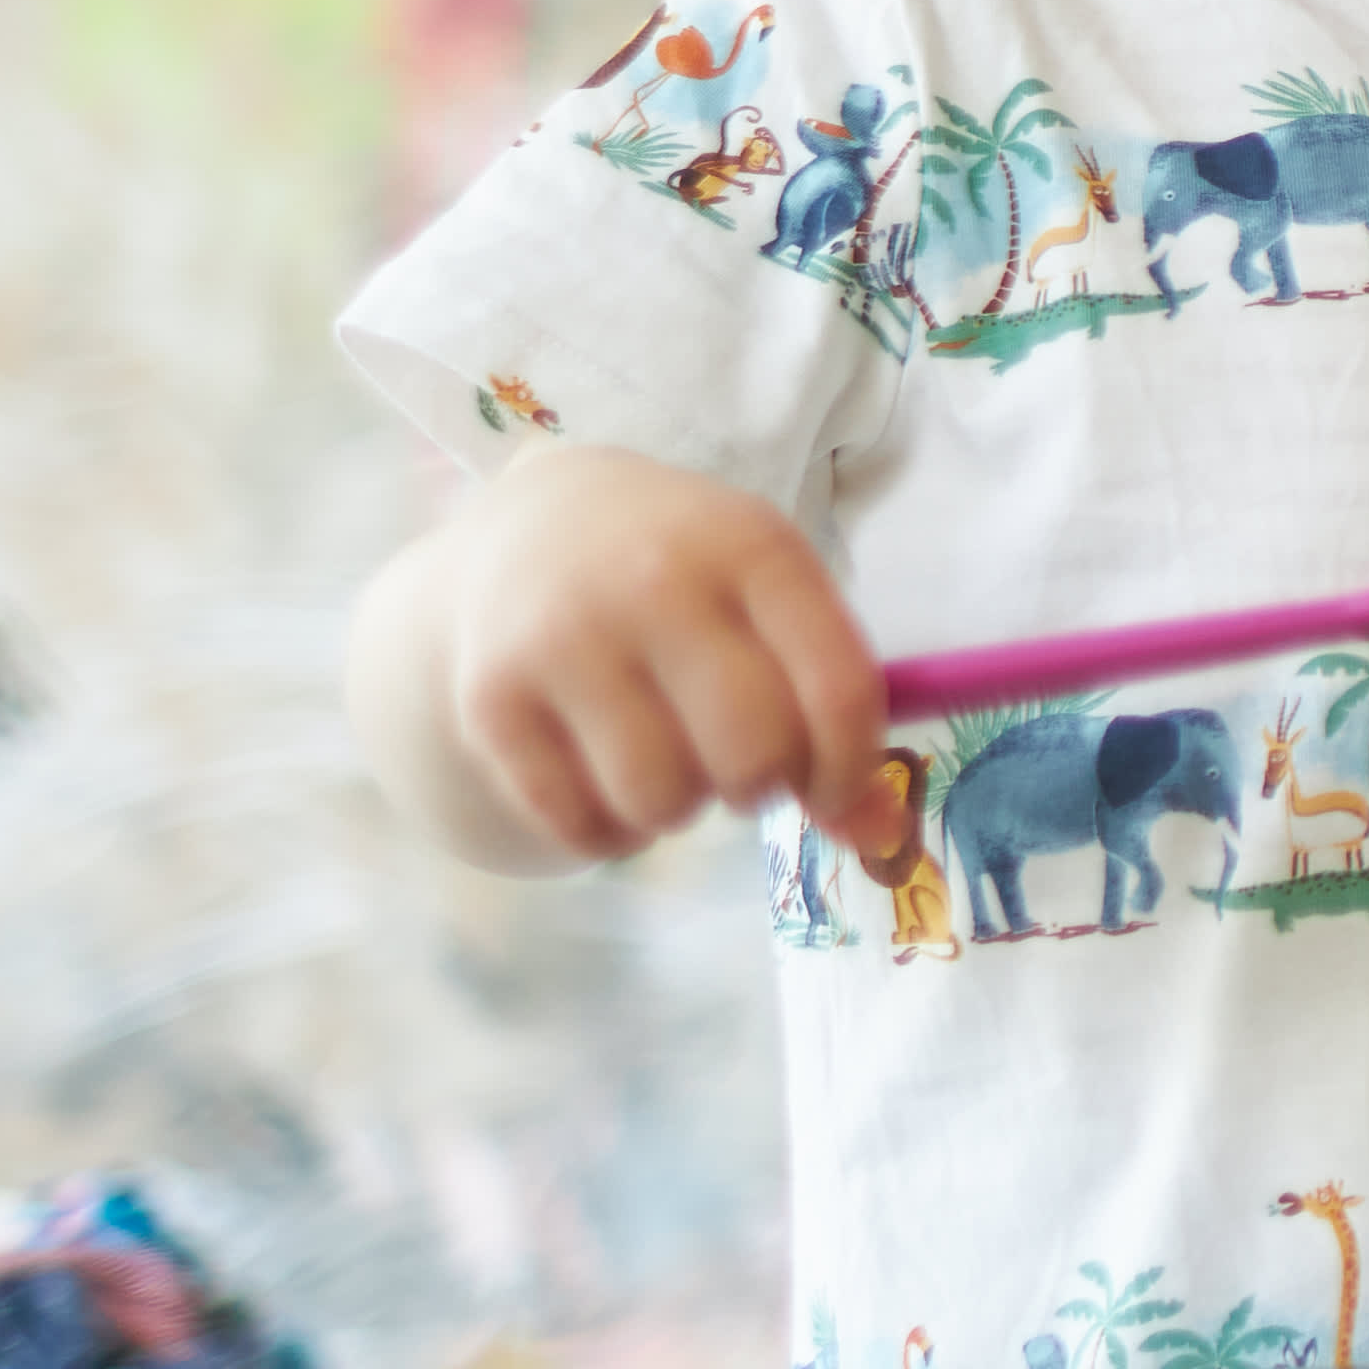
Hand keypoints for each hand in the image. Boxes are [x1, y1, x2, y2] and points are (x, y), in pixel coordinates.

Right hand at [384, 439, 887, 863]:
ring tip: (670, 763)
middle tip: (741, 767)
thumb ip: (834, 701)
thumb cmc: (687, 578)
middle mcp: (656, 581)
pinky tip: (609, 784)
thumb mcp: (773, 598)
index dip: (849, 767)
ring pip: (661, 799)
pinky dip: (609, 834)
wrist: (535, 531)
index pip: (836, 687)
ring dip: (679, 810)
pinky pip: (579, 825)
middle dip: (761, 786)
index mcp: (752, 547)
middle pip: (750, 753)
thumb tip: (877, 837)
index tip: (834, 792)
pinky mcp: (492, 699)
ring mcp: (565, 638)